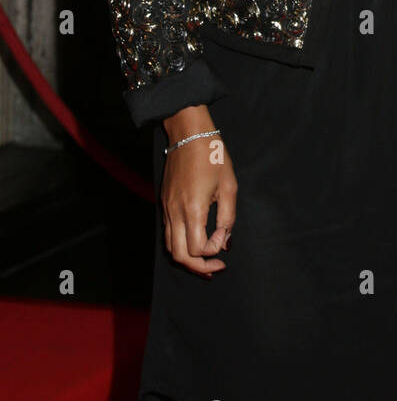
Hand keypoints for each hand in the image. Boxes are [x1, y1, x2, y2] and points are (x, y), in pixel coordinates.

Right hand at [161, 133, 237, 276]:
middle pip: (179, 255)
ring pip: (170, 247)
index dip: (214, 249)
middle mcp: (174, 212)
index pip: (197, 248)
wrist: (189, 134)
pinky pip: (168, 233)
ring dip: (187, 258)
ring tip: (206, 260)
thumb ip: (228, 217)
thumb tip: (225, 241)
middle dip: (198, 266)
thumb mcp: (229, 186)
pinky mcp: (164, 203)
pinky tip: (194, 241)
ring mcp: (166, 208)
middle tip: (217, 267)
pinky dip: (180, 244)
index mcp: (192, 209)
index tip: (225, 234)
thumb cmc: (212, 156)